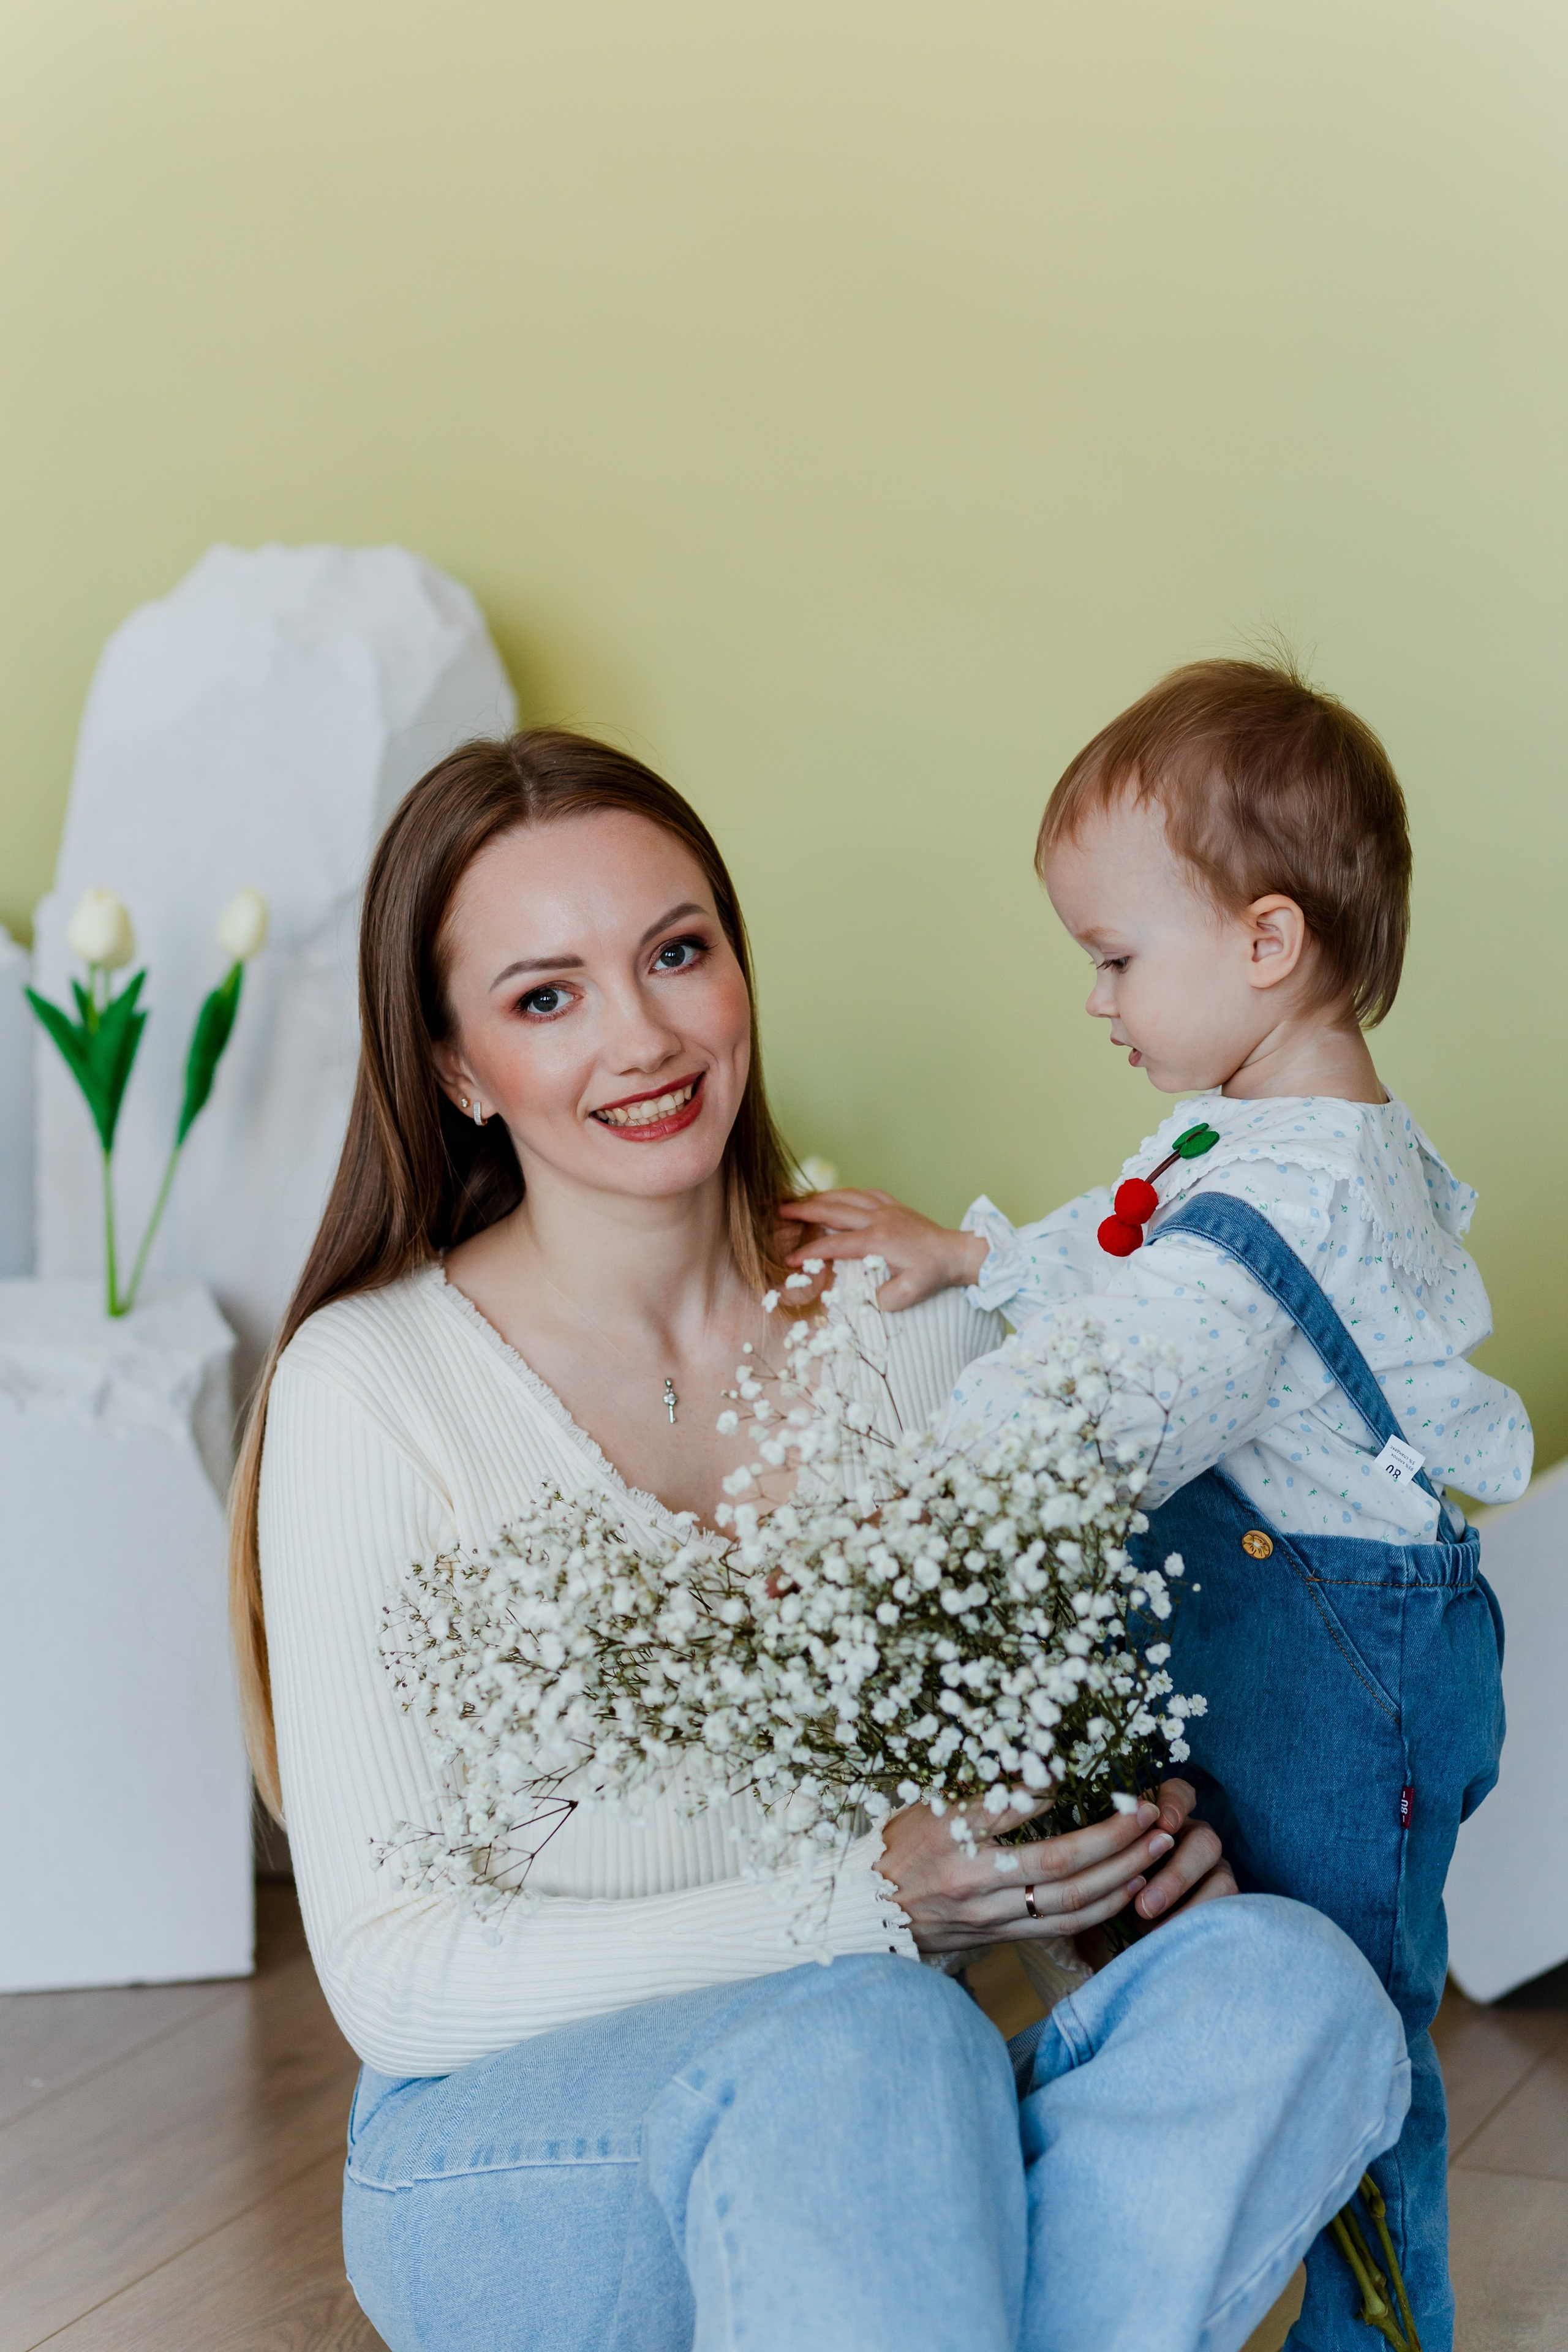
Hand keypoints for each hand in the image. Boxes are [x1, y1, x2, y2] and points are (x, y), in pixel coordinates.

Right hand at [778, 1189, 987, 1309]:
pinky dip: (847, 1193)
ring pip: (846, 1196)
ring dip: (821, 1197)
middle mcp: (878, 1219)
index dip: (810, 1251)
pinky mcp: (894, 1206)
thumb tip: (869, 1298)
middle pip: (833, 1210)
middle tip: (780, 1210)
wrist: (957, 1252)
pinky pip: (865, 1193)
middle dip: (804, 1210)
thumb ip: (885, 1299)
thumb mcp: (910, 1293)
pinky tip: (837, 1196)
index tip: (790, 1259)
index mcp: (878, 1241)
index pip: (835, 1244)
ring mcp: (887, 1209)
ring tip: (800, 1200)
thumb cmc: (933, 1274)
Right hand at [875, 1780, 1233, 1954]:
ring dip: (1121, 1875)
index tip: (1101, 1772)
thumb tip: (1046, 1765)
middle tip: (1152, 1814)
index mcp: (952, 1834)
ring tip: (1157, 1848)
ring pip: (1069, 1901)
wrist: (869, 1910)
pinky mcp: (1001, 1937)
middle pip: (1059, 1862)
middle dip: (1115, 1838)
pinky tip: (1131, 1887)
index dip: (1065, 1790)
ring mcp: (990, 1914)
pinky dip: (1102, 1908)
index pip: (1017, 1808)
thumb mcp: (930, 1801)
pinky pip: (1061, 1928)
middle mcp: (973, 1880)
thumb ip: (984, 1786)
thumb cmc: (901, 1844)